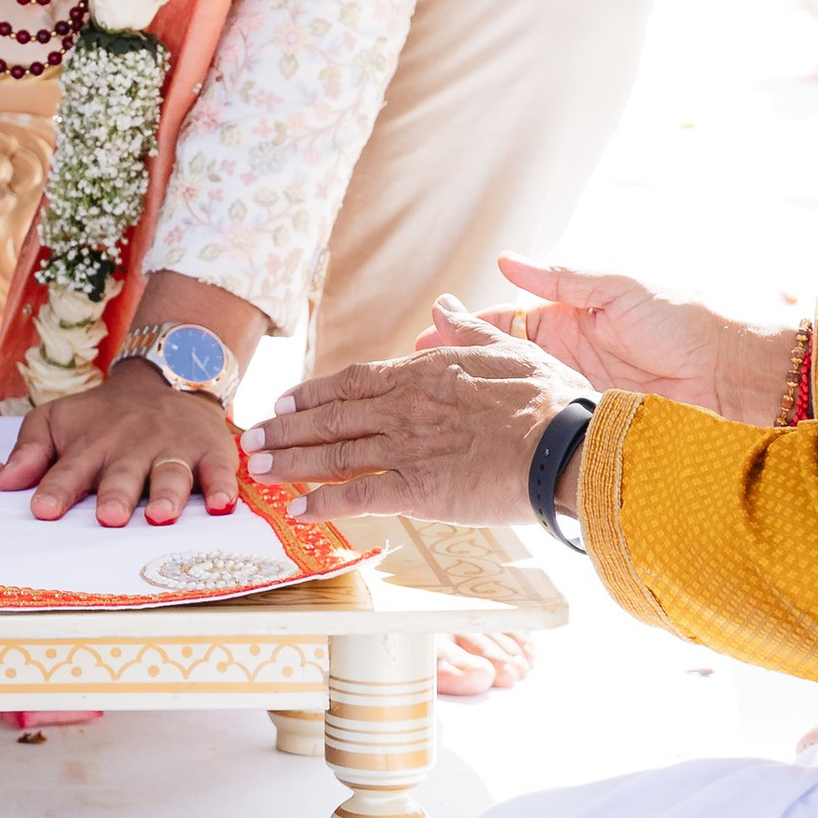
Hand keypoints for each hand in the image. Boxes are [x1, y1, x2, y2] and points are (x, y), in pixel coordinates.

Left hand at [0, 363, 241, 527]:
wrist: (165, 379)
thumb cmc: (102, 417)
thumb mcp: (58, 420)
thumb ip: (31, 451)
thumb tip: (2, 483)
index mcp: (91, 444)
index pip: (70, 470)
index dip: (58, 490)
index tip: (44, 511)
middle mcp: (132, 447)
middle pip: (123, 474)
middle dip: (116, 495)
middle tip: (109, 517)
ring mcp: (174, 449)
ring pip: (171, 474)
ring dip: (167, 495)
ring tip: (160, 516)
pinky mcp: (211, 451)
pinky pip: (219, 471)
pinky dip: (223, 487)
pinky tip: (223, 505)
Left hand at [241, 314, 585, 526]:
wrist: (567, 446)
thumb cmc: (548, 400)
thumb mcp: (506, 349)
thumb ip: (466, 330)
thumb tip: (443, 306)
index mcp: (422, 374)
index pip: (351, 381)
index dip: (312, 393)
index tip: (283, 401)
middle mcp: (403, 409)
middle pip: (330, 417)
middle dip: (285, 429)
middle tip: (251, 437)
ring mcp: (406, 449)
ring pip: (333, 454)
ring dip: (290, 462)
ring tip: (257, 468)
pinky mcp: (416, 491)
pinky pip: (358, 497)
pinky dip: (323, 504)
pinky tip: (298, 511)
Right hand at [440, 253, 792, 422]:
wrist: (730, 372)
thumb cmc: (681, 318)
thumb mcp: (618, 288)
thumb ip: (562, 277)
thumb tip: (506, 260)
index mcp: (569, 318)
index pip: (504, 321)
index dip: (465, 327)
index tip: (427, 332)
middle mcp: (566, 355)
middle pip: (500, 361)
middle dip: (459, 366)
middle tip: (414, 375)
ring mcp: (576, 390)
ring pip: (516, 394)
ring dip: (479, 398)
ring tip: (437, 407)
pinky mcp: (592, 420)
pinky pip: (546, 422)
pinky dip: (516, 426)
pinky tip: (485, 433)